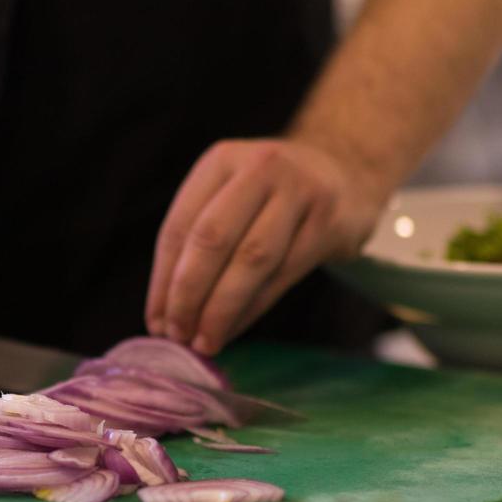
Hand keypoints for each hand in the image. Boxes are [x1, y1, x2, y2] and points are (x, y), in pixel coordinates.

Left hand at [145, 138, 386, 355]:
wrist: (347, 172)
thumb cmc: (272, 193)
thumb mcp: (230, 193)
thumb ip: (197, 239)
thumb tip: (164, 311)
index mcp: (221, 161)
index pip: (180, 226)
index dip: (163, 280)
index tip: (155, 322)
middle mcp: (260, 168)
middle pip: (212, 240)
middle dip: (189, 295)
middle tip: (178, 334)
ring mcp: (300, 193)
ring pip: (251, 260)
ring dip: (222, 308)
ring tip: (205, 341)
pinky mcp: (330, 223)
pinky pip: (284, 275)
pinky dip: (253, 309)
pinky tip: (235, 328)